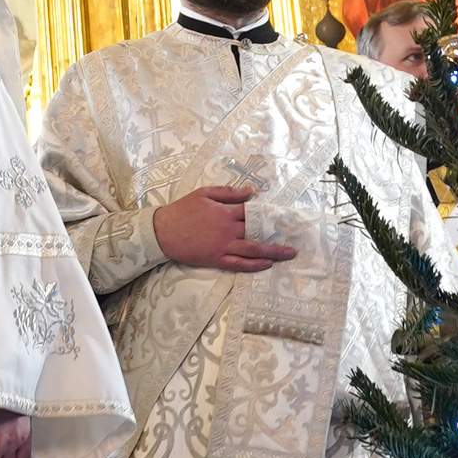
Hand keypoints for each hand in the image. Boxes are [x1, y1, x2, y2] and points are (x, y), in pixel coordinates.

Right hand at [153, 183, 297, 272]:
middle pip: (258, 232)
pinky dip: (254, 265)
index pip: (253, 213)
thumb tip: (251, 192)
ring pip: (253, 250)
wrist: (163, 231)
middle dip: (277, 234)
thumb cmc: (182, 210)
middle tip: (294, 238)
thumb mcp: (204, 193)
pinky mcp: (216, 259)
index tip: (283, 217)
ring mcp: (223, 246)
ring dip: (273, 252)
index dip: (269, 215)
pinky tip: (266, 264)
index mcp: (225, 212)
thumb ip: (228, 192)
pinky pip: (239, 264)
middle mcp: (228, 230)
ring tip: (288, 254)